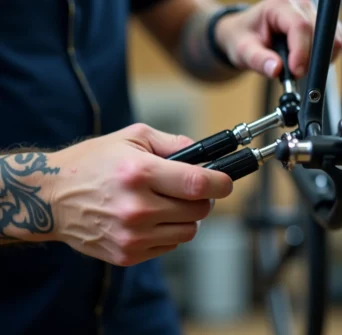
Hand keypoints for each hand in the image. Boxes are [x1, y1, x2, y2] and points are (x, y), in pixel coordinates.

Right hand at [48, 123, 232, 265]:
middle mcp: (136, 208)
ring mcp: (132, 236)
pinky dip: (169, 232)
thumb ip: (173, 143)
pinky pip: (170, 245)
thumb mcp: (131, 137)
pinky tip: (151, 218)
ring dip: (186, 217)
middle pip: (198, 210)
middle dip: (202, 198)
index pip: (197, 184)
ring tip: (167, 203)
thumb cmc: (90, 163)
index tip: (226, 182)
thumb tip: (205, 154)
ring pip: (188, 231)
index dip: (221, 183)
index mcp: (139, 173)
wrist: (50, 198)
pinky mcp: (127, 254)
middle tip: (190, 189)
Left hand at [215, 0, 341, 77]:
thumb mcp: (243, 50)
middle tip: (295, 74)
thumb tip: (275, 70)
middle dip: (309, 58)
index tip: (296, 72)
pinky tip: (307, 63)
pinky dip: (324, 58)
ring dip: (318, 59)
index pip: (300, 26)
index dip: (301, 51)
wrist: (246, 34)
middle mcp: (300, 5)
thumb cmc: (244, 38)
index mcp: (279, 5)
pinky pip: (334, 42)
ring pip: (331, 38)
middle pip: (318, 33)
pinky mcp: (320, 26)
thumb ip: (258, 60)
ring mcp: (313, 13)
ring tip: (298, 67)